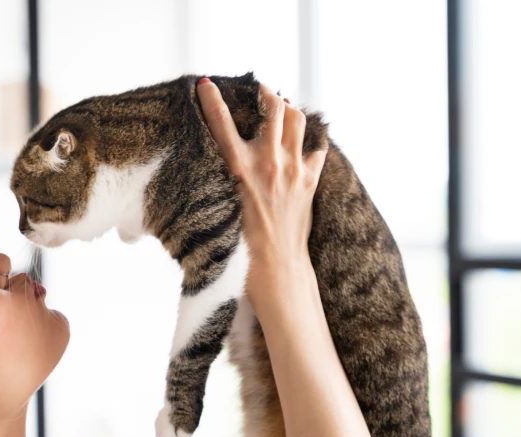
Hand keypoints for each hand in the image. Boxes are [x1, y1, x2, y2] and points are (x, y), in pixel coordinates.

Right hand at [196, 78, 326, 308]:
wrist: (275, 268)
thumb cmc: (240, 245)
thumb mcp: (221, 206)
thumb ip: (223, 178)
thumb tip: (218, 164)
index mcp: (238, 169)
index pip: (221, 123)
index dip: (211, 99)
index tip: (204, 84)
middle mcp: (267, 163)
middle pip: (275, 108)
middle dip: (267, 93)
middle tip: (261, 90)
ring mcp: (292, 170)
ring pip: (297, 120)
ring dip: (289, 109)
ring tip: (282, 107)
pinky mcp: (309, 181)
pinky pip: (316, 149)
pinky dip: (310, 142)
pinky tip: (303, 144)